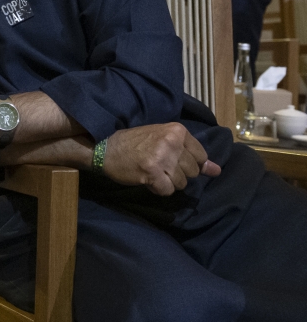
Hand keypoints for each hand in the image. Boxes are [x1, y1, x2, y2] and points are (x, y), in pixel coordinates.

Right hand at [102, 122, 219, 195]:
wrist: (104, 148)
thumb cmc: (134, 143)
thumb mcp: (163, 140)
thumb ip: (190, 153)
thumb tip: (216, 171)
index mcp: (177, 131)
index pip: (201, 156)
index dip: (187, 163)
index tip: (171, 160)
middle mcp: (172, 142)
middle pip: (192, 172)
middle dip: (177, 173)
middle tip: (158, 165)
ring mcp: (162, 158)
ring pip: (181, 183)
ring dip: (167, 182)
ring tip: (151, 172)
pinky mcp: (152, 173)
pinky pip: (167, 191)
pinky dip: (158, 189)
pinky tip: (147, 180)